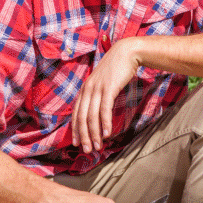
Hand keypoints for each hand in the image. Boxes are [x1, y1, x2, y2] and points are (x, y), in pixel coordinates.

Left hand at [72, 38, 140, 152]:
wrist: (127, 52)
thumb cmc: (117, 68)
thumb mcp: (103, 81)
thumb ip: (98, 93)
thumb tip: (98, 109)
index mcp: (85, 89)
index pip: (76, 113)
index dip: (75, 130)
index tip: (77, 143)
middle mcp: (87, 89)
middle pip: (81, 117)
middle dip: (83, 136)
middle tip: (87, 150)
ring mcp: (97, 88)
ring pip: (91, 116)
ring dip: (94, 134)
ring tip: (97, 146)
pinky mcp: (108, 88)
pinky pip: (104, 109)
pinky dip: (105, 123)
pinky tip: (107, 134)